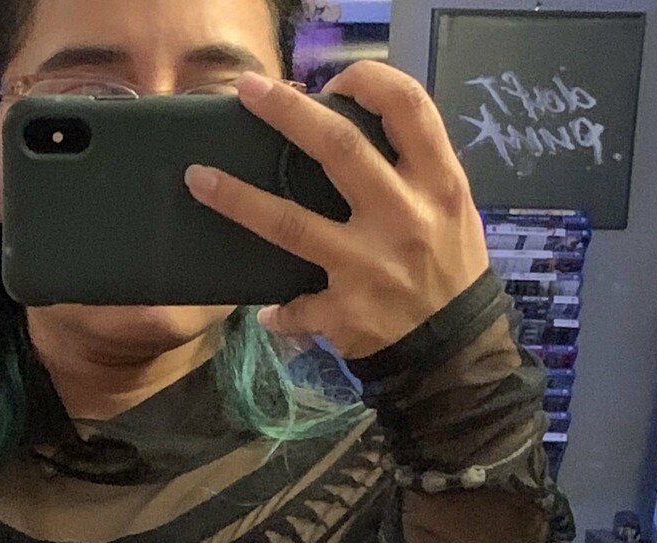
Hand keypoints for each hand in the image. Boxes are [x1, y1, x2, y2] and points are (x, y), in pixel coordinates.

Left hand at [184, 62, 489, 359]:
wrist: (458, 349)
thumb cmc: (449, 266)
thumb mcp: (450, 209)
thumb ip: (411, 171)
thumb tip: (345, 134)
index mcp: (437, 182)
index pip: (409, 108)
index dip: (369, 80)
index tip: (334, 80)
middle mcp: (403, 215)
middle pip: (339, 147)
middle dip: (287, 113)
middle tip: (248, 90)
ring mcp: (369, 265)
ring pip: (290, 223)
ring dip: (237, 199)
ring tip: (198, 178)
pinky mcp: (345, 311)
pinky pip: (295, 306)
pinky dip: (280, 311)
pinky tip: (268, 313)